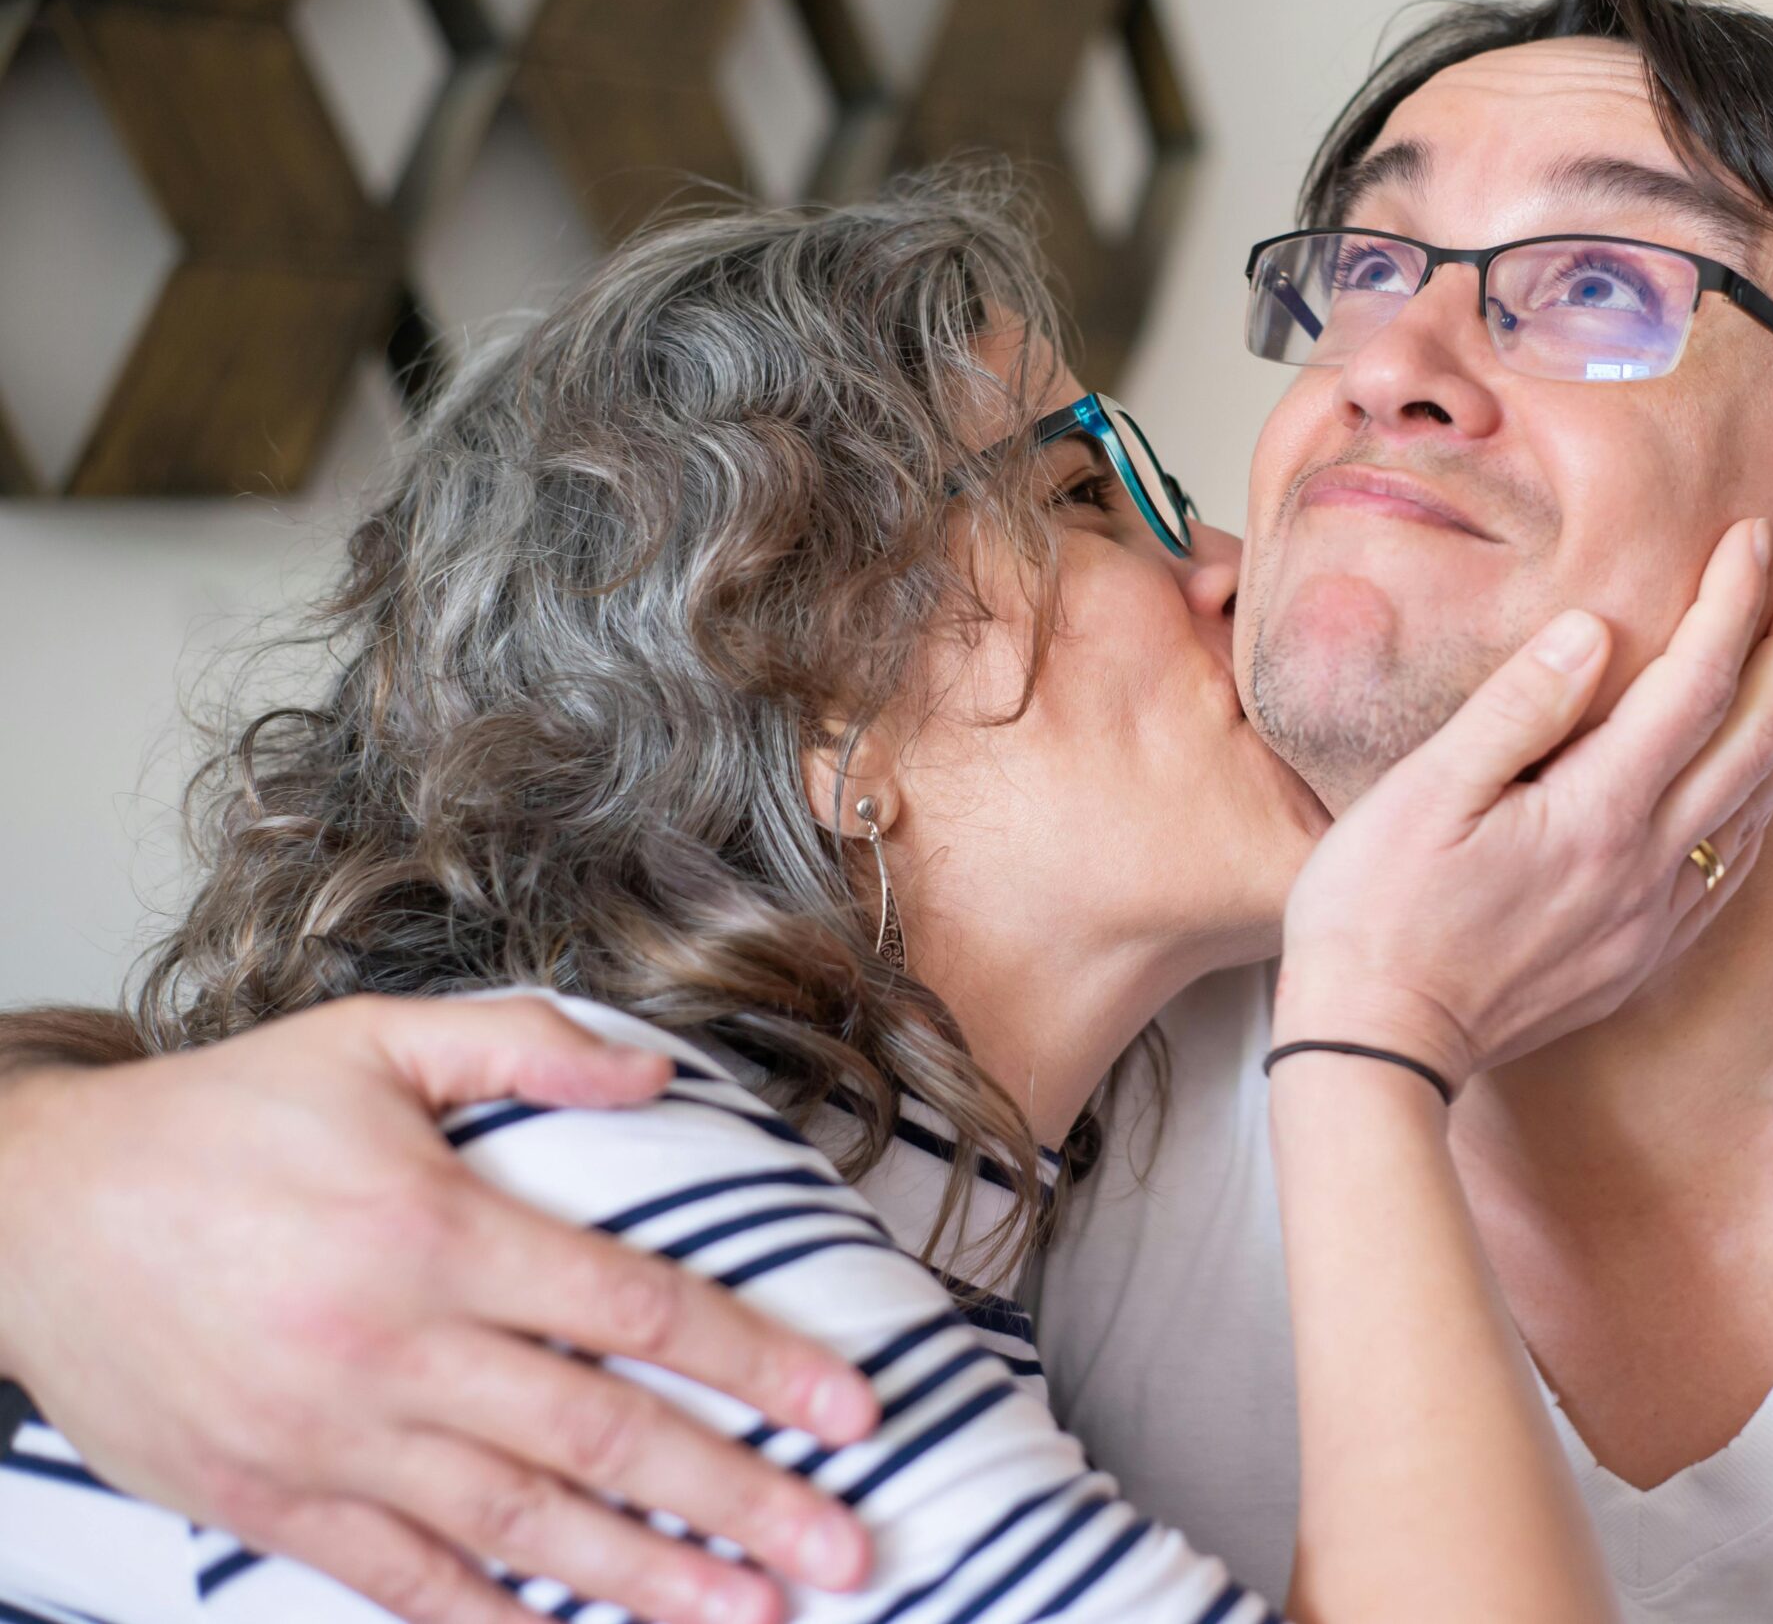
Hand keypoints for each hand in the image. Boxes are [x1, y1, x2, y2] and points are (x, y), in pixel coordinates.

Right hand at [0, 994, 878, 1623]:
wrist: (31, 1217)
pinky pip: (402, 1580)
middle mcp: (398, 1351)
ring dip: (648, 1581)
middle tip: (847, 1553)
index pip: (640, 1311)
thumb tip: (656, 1073)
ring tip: (753, 1616)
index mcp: (440, 1234)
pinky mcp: (271, 1504)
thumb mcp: (371, 1043)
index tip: (855, 1411)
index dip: (759, 1363)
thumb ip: (523, 1048)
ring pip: (521, 1528)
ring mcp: (333, 1441)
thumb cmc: (218, 1123)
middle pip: (604, 1440)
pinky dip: (492, 1621)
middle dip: (740, 1500)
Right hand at [1277, 518, 1772, 1088]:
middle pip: (1751, 741)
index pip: (1693, 685)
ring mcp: (1649, 920)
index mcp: (1596, 815)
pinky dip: (1763, 811)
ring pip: (1756, 808)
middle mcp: (1645, 869)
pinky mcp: (1637, 957)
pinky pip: (1731, 871)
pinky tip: (1764, 788)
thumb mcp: (1422, 794)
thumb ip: (1517, 708)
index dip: (1731, 603)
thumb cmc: (1373, 918)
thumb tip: (1594, 632)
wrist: (1377, 1049)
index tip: (1755, 538)